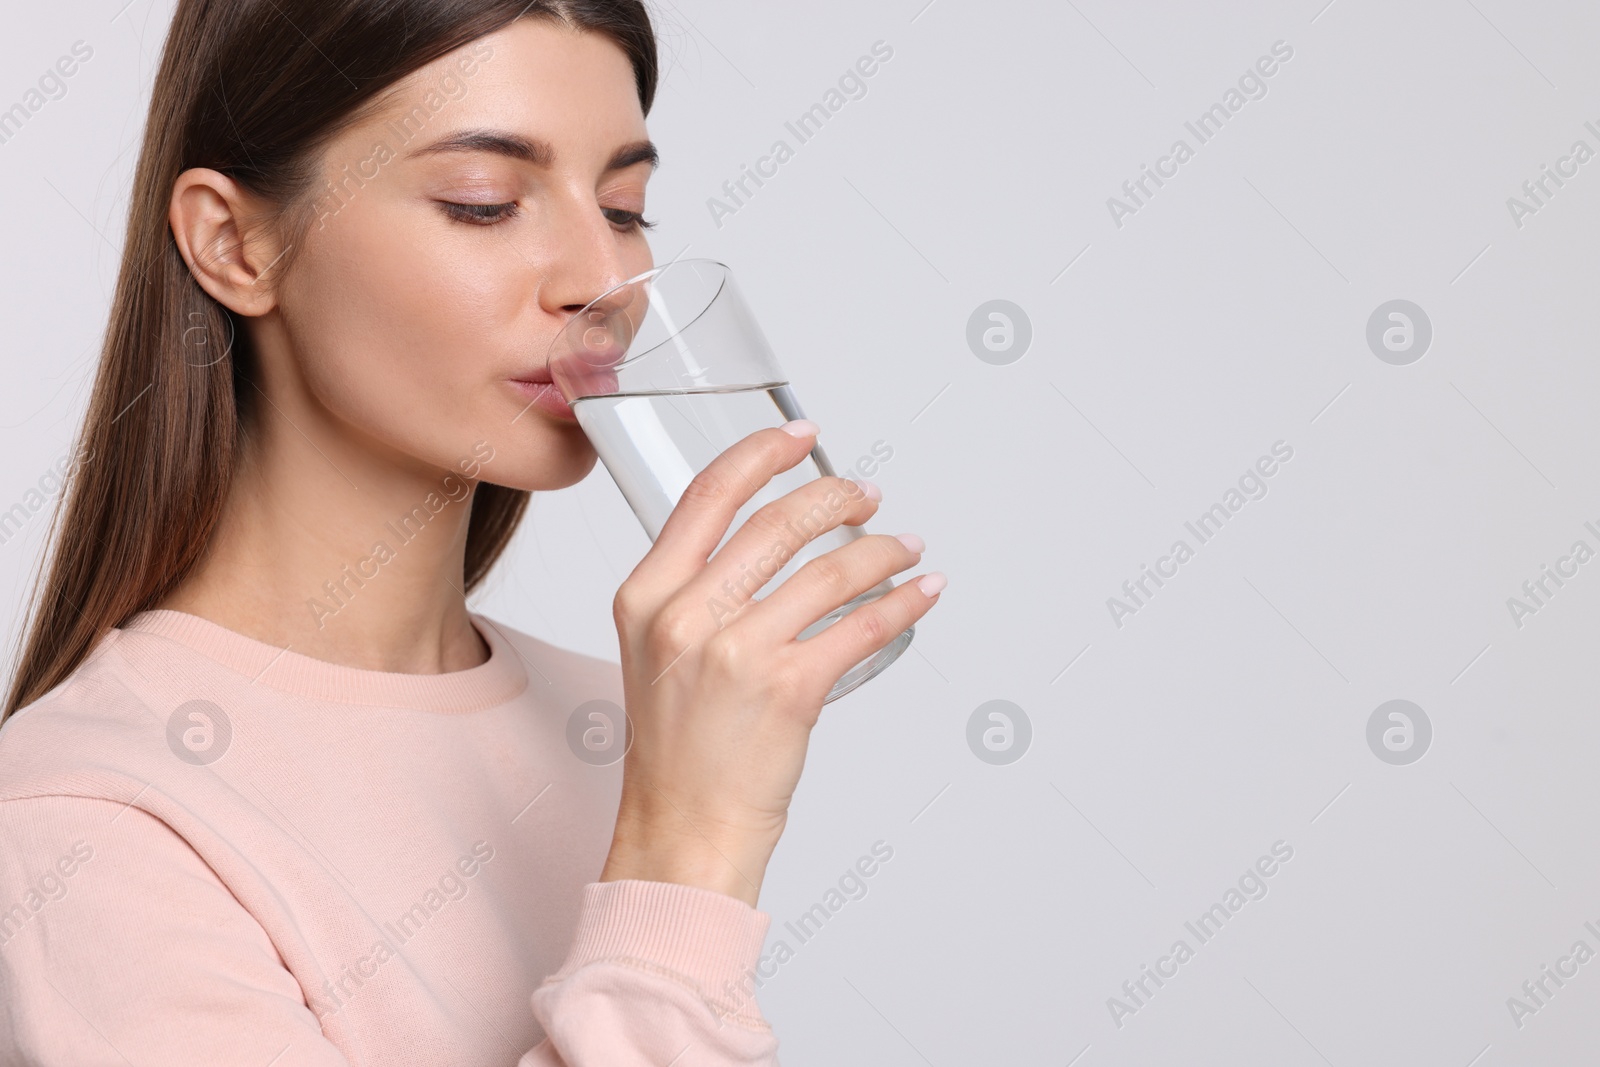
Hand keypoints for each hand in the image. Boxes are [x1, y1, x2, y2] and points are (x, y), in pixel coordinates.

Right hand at [598, 420, 942, 906]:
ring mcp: (739, 651)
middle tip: (866, 496)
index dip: (762, 452)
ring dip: (882, 550)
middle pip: (778, 522)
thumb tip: (761, 541)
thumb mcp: (656, 653)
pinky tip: (922, 590)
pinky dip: (903, 601)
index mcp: (646, 596)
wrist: (683, 829)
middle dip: (836, 497)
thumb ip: (693, 593)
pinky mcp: (790, 689)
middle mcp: (686, 615)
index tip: (800, 436)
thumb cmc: (676, 751)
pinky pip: (863, 625)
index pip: (708, 494)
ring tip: (903, 546)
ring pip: (831, 570)